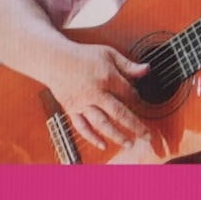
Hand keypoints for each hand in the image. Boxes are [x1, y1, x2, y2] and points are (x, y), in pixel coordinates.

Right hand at [0, 0, 149, 154]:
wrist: (54, 59)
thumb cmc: (82, 56)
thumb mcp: (108, 54)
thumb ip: (128, 65)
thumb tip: (147, 70)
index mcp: (106, 77)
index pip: (128, 94)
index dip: (137, 98)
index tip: (139, 101)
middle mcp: (95, 93)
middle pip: (119, 113)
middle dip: (135, 126)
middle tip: (147, 136)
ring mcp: (82, 103)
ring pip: (102, 123)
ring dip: (117, 135)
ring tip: (129, 144)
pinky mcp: (71, 109)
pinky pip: (82, 126)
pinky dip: (92, 137)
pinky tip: (103, 145)